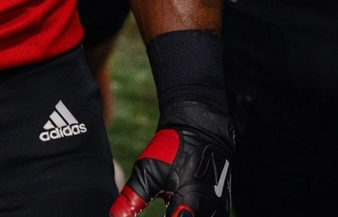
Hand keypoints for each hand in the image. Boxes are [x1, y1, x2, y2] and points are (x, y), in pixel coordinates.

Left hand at [111, 100, 233, 216]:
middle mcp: (209, 207)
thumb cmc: (172, 148)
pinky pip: (207, 215)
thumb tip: (115, 216)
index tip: (158, 214)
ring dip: (183, 216)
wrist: (200, 129)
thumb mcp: (148, 170)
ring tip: (169, 209)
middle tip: (161, 211)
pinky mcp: (222, 205)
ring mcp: (219, 207)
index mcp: (190, 200)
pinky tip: (180, 209)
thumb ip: (133, 198)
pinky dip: (192, 214)